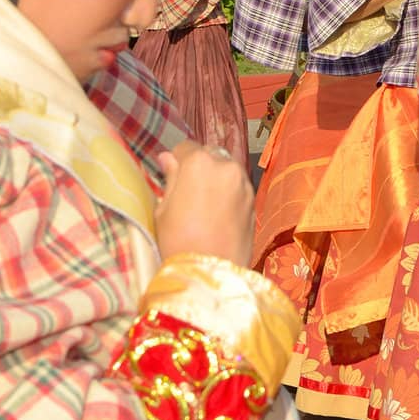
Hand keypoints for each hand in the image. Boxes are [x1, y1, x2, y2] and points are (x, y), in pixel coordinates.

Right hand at [155, 141, 253, 265]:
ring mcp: (244, 182)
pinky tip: (218, 214)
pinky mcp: (254, 200)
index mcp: (199, 162)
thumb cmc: (178, 240)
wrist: (211, 271)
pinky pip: (238, 186)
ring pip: (227, 169)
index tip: (171, 176)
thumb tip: (168, 158)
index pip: (185, 147)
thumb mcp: (164, 208)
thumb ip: (170, 178)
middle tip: (187, 191)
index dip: (176, 161)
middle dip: (199, 166)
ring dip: (216, 178)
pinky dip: (228, 192)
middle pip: (210, 154)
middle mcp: (226, 165)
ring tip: (203, 204)